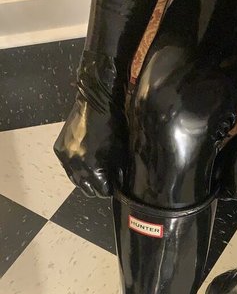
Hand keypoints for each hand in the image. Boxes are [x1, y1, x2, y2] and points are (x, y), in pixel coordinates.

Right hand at [54, 52, 127, 198]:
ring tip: (95, 172)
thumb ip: (117, 172)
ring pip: (76, 180)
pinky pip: (68, 168)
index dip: (110, 189)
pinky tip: (84, 161)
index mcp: (93, 168)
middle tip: (105, 180)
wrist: (96, 102)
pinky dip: (76, 167)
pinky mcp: (59, 150)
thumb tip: (117, 185)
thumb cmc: (114, 125)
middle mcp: (76, 166)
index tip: (114, 185)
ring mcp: (66, 158)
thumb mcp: (120, 152)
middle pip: (87, 189)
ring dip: (86, 179)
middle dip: (97, 186)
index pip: (102, 192)